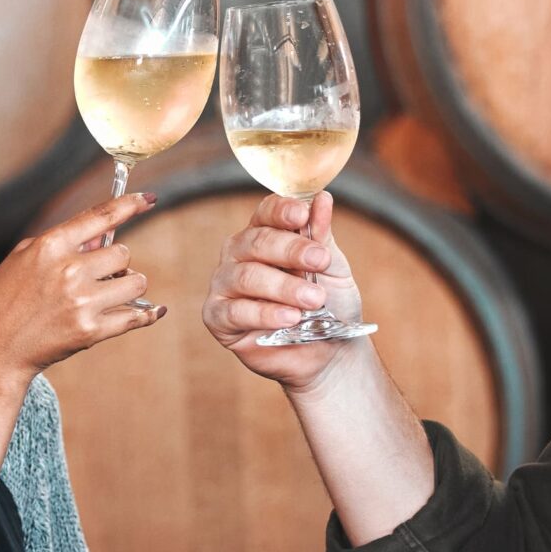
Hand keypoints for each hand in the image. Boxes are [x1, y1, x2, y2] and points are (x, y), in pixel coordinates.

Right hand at [0, 193, 163, 388]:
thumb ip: (60, 242)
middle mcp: (69, 270)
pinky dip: (147, 314)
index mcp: (51, 246)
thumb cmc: (5, 301)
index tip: (149, 198)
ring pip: (136, 282)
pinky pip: (135, 317)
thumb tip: (100, 237)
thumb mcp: (21, 258)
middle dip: (116, 263)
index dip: (129, 204)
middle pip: (122, 253)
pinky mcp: (91, 331)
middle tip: (102, 276)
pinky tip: (154, 311)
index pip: (100, 217)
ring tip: (112, 294)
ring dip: (128, 286)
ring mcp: (81, 301)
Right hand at [202, 191, 364, 389]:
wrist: (330, 352)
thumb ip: (321, 236)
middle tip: (320, 261)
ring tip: (313, 300)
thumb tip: (322, 198)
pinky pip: (235, 311)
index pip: (265, 213)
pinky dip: (264, 314)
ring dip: (283, 286)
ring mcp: (224, 285)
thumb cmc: (329, 306)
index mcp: (265, 236)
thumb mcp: (332, 268)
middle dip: (290, 250)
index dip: (281, 211)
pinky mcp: (217, 318)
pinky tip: (289, 318)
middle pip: (255, 242)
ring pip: (246, 276)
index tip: (303, 215)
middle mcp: (239, 255)